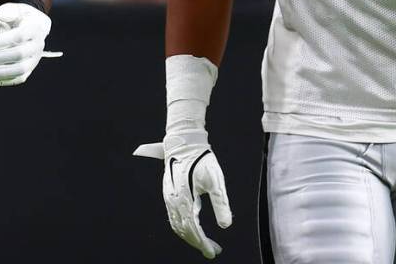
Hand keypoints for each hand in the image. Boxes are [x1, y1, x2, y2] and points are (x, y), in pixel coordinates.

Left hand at [0, 2, 56, 85]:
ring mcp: (34, 59)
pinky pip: (18, 79)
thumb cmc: (20, 18)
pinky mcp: (29, 69)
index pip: (20, 36)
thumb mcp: (15, 9)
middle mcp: (37, 46)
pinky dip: (4, 82)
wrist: (32, 26)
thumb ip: (8, 11)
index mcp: (35, 29)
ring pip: (20, 71)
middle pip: (19, 55)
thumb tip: (1, 16)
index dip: (3, 41)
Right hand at [134, 131, 231, 258]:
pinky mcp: (168, 193)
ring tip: (204, 242)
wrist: (185, 142)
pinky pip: (173, 217)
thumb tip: (226, 225)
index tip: (212, 252)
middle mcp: (173, 201)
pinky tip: (193, 227)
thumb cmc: (202, 159)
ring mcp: (169, 197)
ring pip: (177, 225)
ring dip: (190, 236)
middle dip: (198, 242)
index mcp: (185, 199)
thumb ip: (221, 204)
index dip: (202, 243)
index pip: (193, 229)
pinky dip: (183, 227)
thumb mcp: (216, 181)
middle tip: (212, 250)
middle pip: (183, 230)